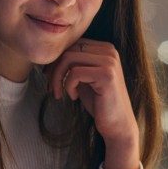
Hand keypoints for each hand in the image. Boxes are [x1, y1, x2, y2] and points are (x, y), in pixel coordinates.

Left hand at [46, 39, 140, 168]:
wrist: (117, 124)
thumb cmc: (99, 102)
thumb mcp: (84, 78)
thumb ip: (74, 64)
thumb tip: (50, 56)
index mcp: (105, 49)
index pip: (72, 44)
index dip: (57, 60)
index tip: (50, 77)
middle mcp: (109, 51)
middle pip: (69, 50)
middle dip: (54, 69)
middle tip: (52, 88)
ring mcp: (109, 61)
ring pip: (69, 58)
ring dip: (57, 78)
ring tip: (59, 93)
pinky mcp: (106, 75)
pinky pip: (75, 73)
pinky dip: (68, 86)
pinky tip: (74, 97)